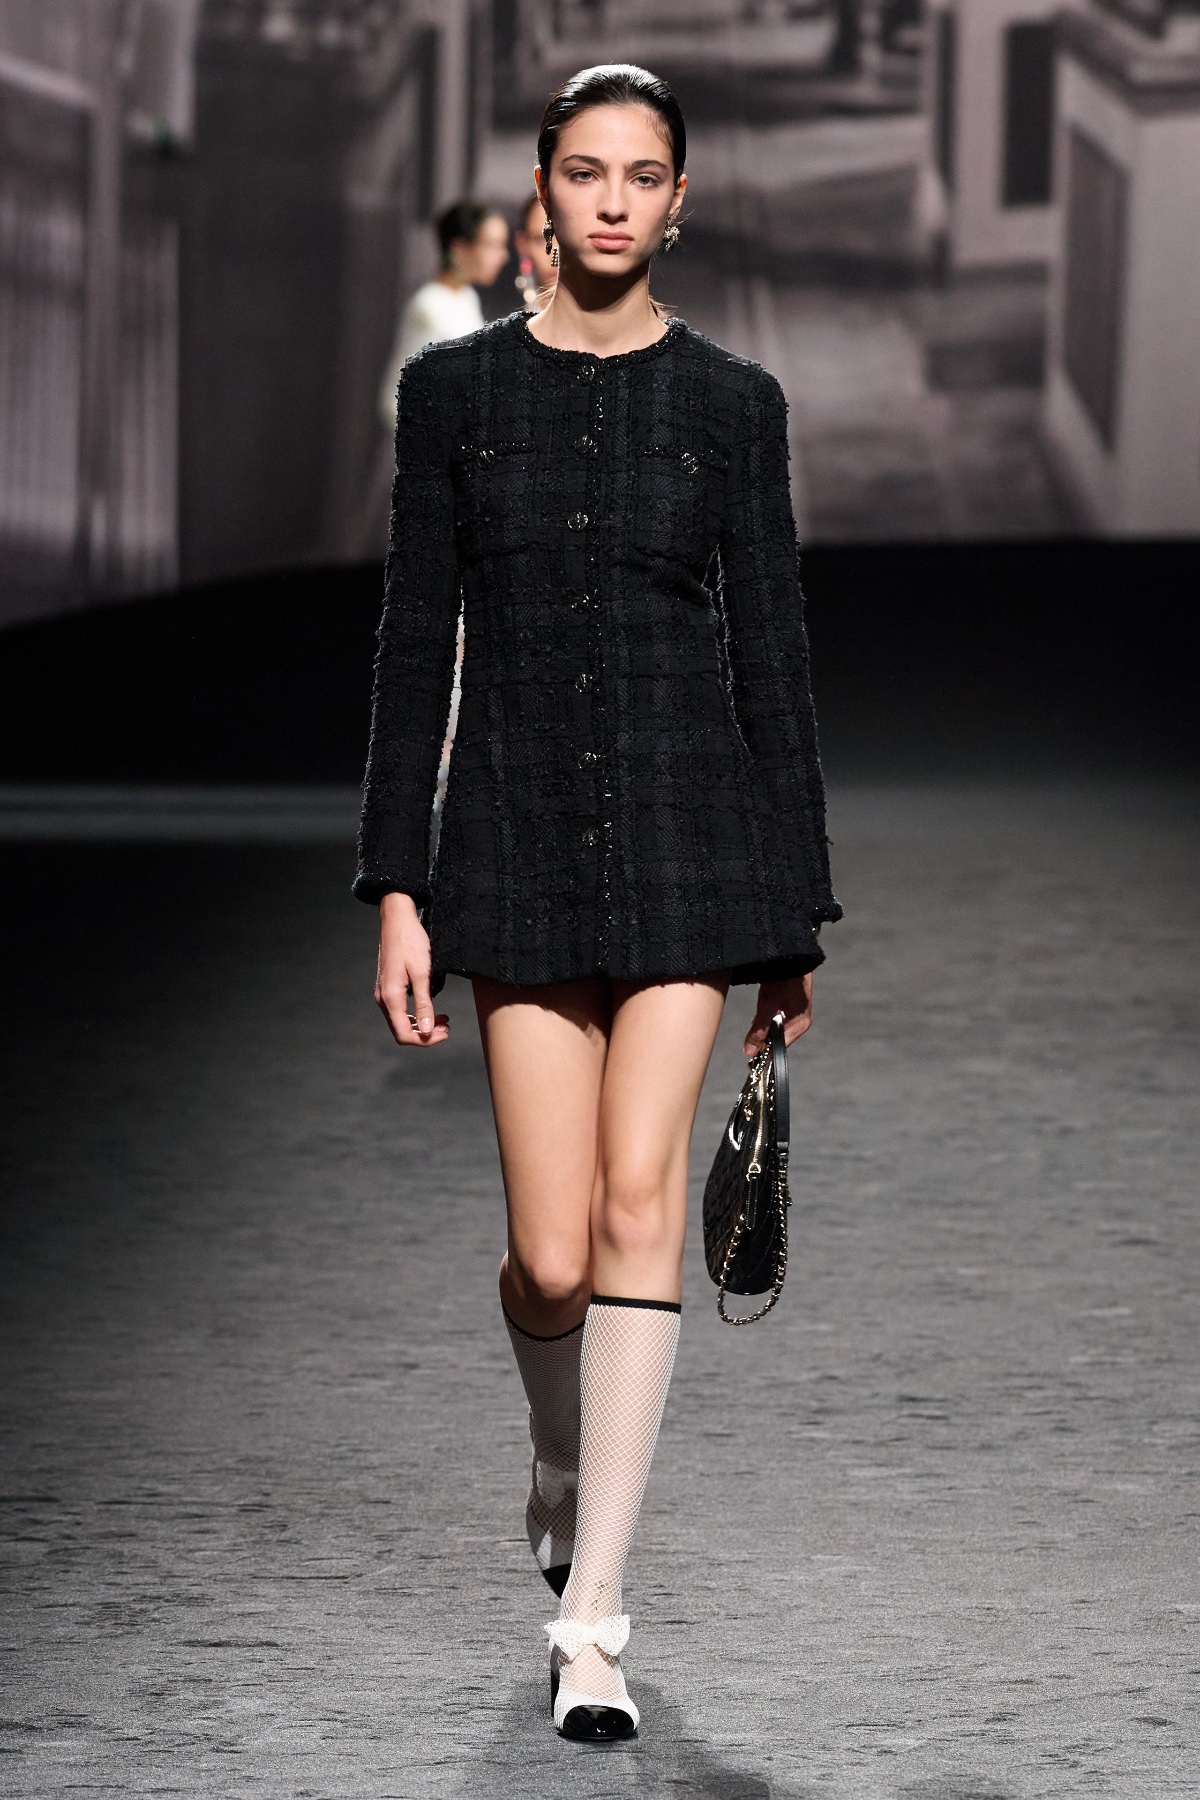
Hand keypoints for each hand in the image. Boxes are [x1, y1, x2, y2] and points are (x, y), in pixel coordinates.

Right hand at [375, 892, 449, 1046]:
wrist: (397, 919)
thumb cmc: (411, 942)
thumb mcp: (423, 973)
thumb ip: (425, 1004)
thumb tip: (426, 1030)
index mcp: (390, 997)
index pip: (404, 1034)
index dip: (425, 1040)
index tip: (445, 1033)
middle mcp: (383, 998)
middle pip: (402, 1030)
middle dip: (425, 1034)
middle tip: (448, 1027)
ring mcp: (383, 992)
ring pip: (401, 1021)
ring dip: (422, 1024)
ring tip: (443, 1019)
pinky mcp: (387, 986)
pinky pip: (399, 1010)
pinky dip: (416, 1014)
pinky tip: (431, 1009)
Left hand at [744, 973, 812, 1056]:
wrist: (790, 954)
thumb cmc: (784, 977)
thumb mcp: (768, 1004)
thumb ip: (759, 1029)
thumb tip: (750, 1052)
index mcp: (800, 1024)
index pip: (780, 1046)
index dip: (764, 1050)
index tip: (749, 1053)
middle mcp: (801, 1021)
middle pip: (777, 1037)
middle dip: (763, 1036)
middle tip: (750, 1032)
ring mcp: (796, 1012)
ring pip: (775, 1027)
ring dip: (764, 1025)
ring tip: (756, 1017)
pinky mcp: (790, 1004)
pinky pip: (776, 1017)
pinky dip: (767, 1016)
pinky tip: (761, 1010)